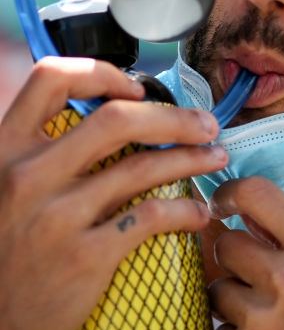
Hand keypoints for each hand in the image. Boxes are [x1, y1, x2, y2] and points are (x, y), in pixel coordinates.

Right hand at [0, 56, 227, 329]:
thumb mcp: (2, 192)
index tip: (136, 88)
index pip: (51, 79)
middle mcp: (28, 174)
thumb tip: (98, 125)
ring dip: (191, 159)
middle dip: (173, 117)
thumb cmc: (3, 256)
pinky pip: (151, 217)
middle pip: (117, 119)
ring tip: (216, 160)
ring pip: (143, 167)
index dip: (101, 73)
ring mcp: (57, 216)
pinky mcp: (85, 257)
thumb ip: (39, 157)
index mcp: (5, 149)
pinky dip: (185, 210)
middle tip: (206, 125)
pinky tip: (199, 212)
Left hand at [208, 176, 283, 329]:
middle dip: (237, 258)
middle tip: (259, 280)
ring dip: (235, 302)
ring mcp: (262, 321)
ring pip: (218, 287)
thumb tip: (251, 212)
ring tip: (271, 325)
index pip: (256, 193)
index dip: (231, 195)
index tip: (224, 204)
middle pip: (227, 242)